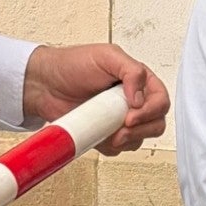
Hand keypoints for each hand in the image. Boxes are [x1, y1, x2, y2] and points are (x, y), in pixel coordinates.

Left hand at [22, 42, 169, 153]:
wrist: (45, 84)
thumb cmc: (72, 64)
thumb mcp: (107, 56)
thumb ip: (132, 71)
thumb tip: (141, 98)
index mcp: (138, 80)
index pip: (161, 100)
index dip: (151, 111)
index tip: (131, 115)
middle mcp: (132, 100)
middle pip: (156, 123)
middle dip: (142, 129)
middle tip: (122, 127)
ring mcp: (120, 119)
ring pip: (140, 139)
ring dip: (128, 139)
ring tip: (110, 132)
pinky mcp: (107, 134)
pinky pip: (119, 149)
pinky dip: (112, 146)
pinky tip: (99, 134)